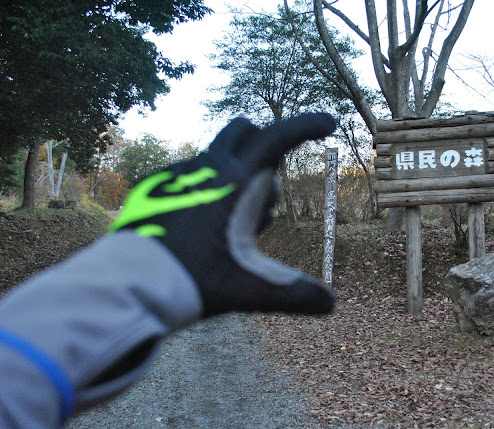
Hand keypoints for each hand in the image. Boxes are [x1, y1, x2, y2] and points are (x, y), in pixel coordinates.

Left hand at [109, 113, 335, 315]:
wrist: (126, 287)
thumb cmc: (190, 284)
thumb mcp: (247, 290)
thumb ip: (293, 295)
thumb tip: (332, 304)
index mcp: (232, 183)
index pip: (277, 138)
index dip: (306, 126)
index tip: (329, 123)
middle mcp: (205, 168)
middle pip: (244, 130)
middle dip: (264, 148)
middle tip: (265, 198)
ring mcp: (176, 174)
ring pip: (218, 157)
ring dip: (237, 178)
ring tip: (232, 227)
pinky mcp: (154, 186)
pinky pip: (190, 173)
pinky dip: (207, 189)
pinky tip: (199, 227)